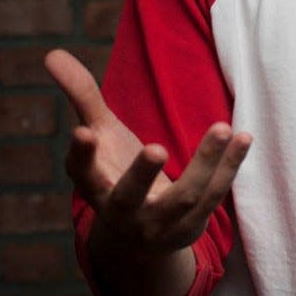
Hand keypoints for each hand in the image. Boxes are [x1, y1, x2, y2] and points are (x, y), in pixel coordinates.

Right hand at [45, 48, 250, 295]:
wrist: (136, 241)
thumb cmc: (114, 173)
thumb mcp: (98, 136)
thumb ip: (81, 96)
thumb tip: (51, 54)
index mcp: (94, 187)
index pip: (81, 174)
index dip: (81, 155)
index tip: (83, 132)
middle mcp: (123, 212)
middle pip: (129, 197)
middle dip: (141, 175)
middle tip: (155, 148)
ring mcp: (158, 226)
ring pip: (183, 198)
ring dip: (205, 163)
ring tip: (223, 127)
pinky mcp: (189, 228)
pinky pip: (214, 197)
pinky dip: (229, 167)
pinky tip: (244, 136)